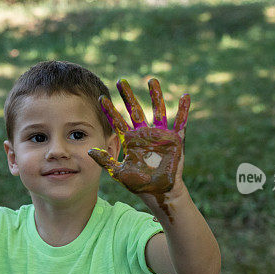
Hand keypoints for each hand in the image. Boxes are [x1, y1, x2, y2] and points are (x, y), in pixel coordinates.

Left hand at [88, 78, 189, 195]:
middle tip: (121, 81)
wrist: (159, 193)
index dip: (110, 110)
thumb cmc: (139, 185)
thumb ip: (105, 161)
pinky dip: (183, 110)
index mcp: (130, 140)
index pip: (118, 121)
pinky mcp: (175, 140)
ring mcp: (160, 135)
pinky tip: (185, 96)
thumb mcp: (118, 173)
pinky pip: (180, 122)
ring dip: (155, 95)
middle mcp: (144, 134)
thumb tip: (89, 150)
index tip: (101, 98)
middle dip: (128, 96)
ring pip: (157, 110)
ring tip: (151, 80)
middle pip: (135, 110)